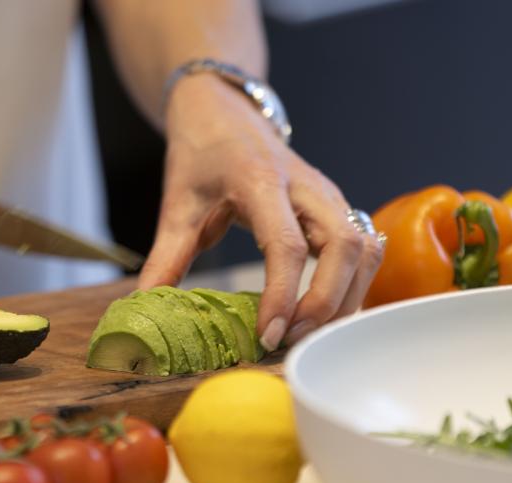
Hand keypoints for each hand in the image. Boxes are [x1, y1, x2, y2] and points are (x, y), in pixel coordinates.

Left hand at [137, 73, 383, 348]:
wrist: (226, 114)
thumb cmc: (202, 157)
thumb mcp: (177, 206)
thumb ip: (166, 259)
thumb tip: (145, 309)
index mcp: (261, 182)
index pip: (287, 244)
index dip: (283, 295)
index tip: (270, 335)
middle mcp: (306, 187)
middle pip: (345, 247)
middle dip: (327, 302)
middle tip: (294, 339)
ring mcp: (329, 195)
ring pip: (365, 249)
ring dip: (347, 297)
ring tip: (311, 331)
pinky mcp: (338, 206)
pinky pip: (366, 248)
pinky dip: (356, 285)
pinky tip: (329, 311)